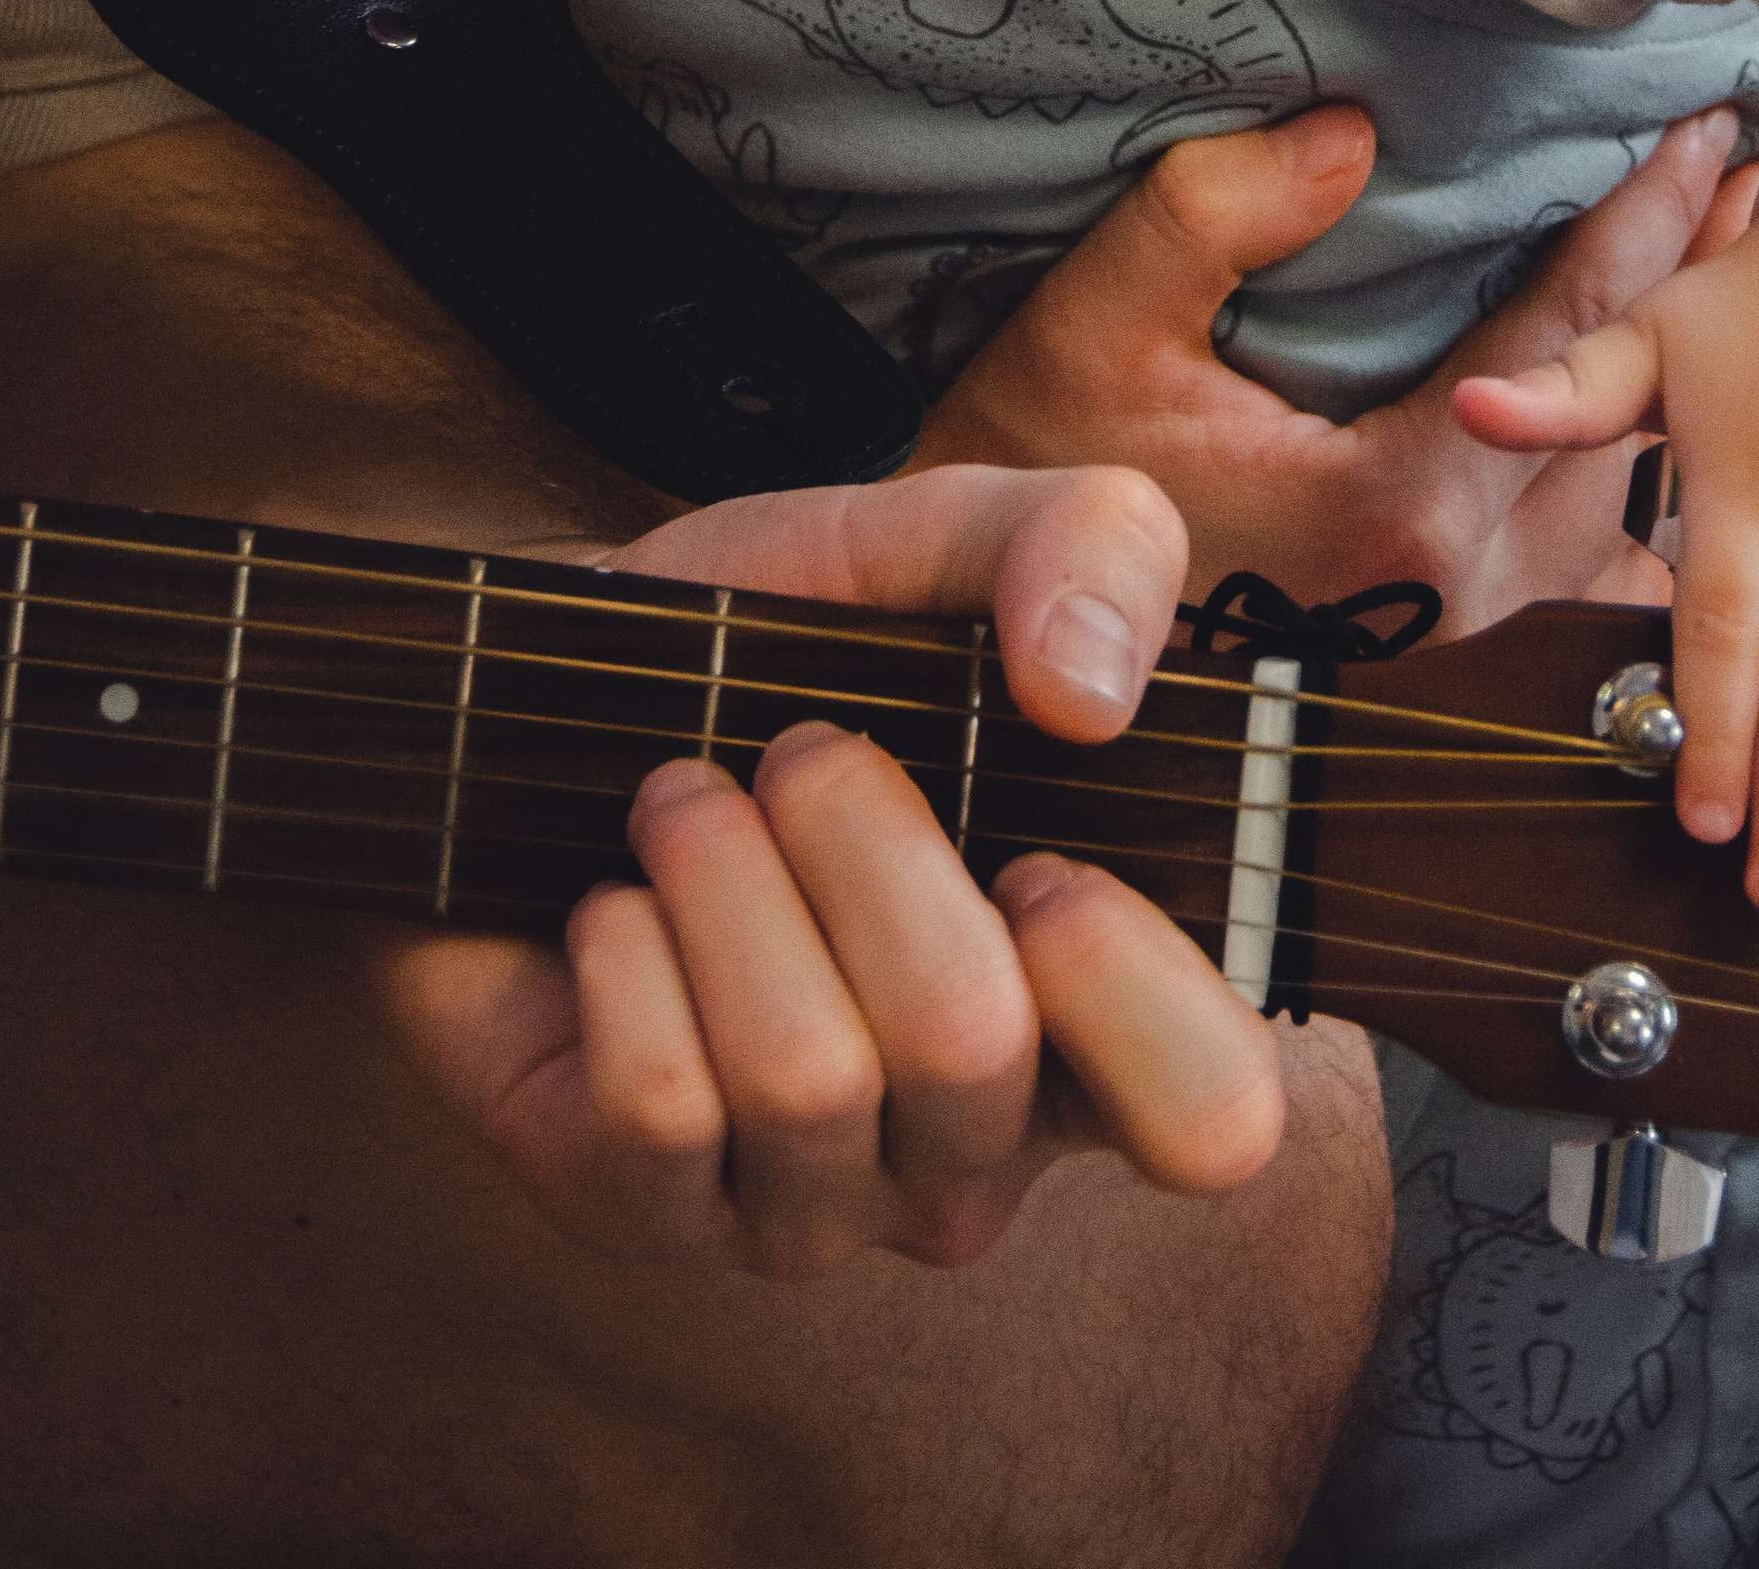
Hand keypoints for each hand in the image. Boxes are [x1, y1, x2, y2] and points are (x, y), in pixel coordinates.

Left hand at [377, 462, 1281, 1277]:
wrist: (542, 693)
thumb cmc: (783, 644)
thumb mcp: (948, 545)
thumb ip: (1091, 546)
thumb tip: (1092, 692)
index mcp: (1097, 1015)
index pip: (1216, 1117)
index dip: (1130, 981)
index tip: (1037, 853)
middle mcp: (975, 1146)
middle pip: (970, 1047)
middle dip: (864, 840)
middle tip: (803, 755)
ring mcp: (813, 1205)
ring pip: (804, 1077)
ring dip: (724, 873)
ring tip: (687, 800)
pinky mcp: (646, 1213)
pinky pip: (659, 1106)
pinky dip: (628, 952)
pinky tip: (618, 902)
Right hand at [915, 103, 1758, 637]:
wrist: (986, 629)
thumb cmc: (1036, 470)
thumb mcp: (1092, 323)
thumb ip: (1211, 217)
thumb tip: (1346, 137)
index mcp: (1392, 504)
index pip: (1563, 339)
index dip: (1646, 222)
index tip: (1714, 129)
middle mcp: (1458, 587)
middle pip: (1634, 417)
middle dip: (1711, 294)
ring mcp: (1464, 634)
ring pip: (1630, 500)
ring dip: (1696, 387)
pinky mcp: (1447, 652)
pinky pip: (1589, 572)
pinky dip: (1647, 485)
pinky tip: (1688, 443)